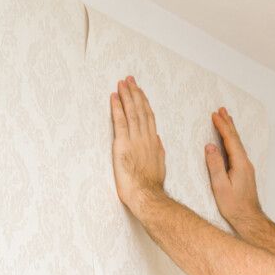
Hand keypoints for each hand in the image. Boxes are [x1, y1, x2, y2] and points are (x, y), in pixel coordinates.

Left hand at [110, 75, 165, 210]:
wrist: (146, 195)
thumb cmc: (151, 185)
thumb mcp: (160, 165)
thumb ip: (159, 150)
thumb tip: (158, 140)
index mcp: (154, 142)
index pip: (149, 117)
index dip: (144, 103)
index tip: (141, 91)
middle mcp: (146, 137)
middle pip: (141, 110)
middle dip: (135, 93)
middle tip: (130, 79)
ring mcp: (135, 139)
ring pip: (132, 112)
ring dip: (127, 96)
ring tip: (122, 83)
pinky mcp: (122, 144)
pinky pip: (120, 121)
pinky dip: (117, 108)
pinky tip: (114, 97)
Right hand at [206, 106, 263, 227]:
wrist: (249, 219)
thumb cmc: (234, 206)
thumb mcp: (220, 186)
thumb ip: (215, 165)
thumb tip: (210, 147)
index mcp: (240, 164)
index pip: (230, 140)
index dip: (222, 126)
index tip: (214, 115)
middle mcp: (246, 163)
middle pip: (236, 139)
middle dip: (228, 123)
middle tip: (222, 110)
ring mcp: (247, 168)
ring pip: (238, 144)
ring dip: (231, 131)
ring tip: (226, 120)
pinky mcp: (245, 173)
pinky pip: (238, 151)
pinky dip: (232, 141)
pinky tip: (230, 142)